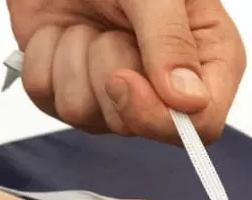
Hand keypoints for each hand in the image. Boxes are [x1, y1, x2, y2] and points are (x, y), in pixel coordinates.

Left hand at [6, 0, 245, 142]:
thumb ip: (171, 40)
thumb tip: (189, 102)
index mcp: (206, 59)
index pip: (200, 124)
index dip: (160, 116)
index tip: (124, 80)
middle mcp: (163, 86)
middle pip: (139, 126)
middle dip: (110, 74)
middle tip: (110, 27)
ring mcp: (115, 93)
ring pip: (89, 117)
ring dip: (76, 61)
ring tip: (85, 21)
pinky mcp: (71, 90)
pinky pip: (50, 100)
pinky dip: (46, 58)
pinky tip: (60, 28)